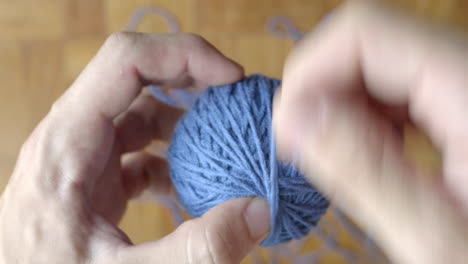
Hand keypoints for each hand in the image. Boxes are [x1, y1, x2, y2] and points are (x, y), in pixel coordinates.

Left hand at [0, 33, 269, 263]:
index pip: (126, 61)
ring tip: (223, 145)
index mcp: (68, 142)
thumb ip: (195, 249)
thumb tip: (258, 210)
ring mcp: (84, 158)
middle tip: (236, 100)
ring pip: (140, 114)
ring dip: (184, 123)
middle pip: (137, 78)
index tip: (231, 79)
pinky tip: (195, 187)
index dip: (184, 56)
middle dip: (191, 79)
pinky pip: (140, 151)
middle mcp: (73, 138)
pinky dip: (173, 159)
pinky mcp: (95, 180)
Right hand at [274, 2, 467, 263]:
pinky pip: (395, 82)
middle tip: (306, 149)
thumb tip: (295, 118)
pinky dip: (366, 113)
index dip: (311, 71)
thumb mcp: (437, 236)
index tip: (289, 130)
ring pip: (377, 60)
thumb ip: (365, 173)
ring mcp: (462, 77)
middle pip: (369, 41)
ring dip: (341, 104)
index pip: (366, 33)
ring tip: (344, 160)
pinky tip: (375, 153)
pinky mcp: (456, 93)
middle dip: (321, 91)